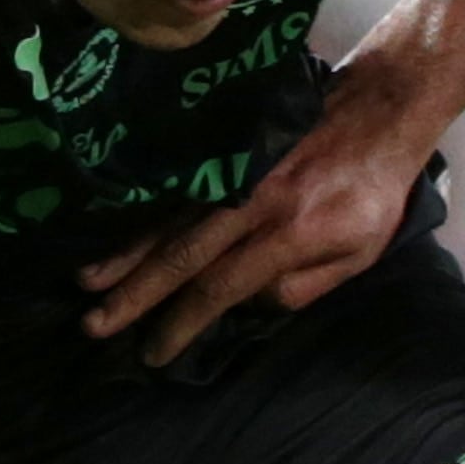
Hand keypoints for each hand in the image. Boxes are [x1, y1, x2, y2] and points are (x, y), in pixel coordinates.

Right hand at [80, 82, 425, 363]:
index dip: (182, 323)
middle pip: (181, 255)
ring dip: (124, 252)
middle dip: (135, 293)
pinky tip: (109, 225)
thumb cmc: (374, 192)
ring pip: (168, 217)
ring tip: (86, 280)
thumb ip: (302, 286)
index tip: (153, 352)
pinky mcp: (227, 148)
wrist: (379, 111)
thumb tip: (245, 304)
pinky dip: (141, 209)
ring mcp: (234, 171)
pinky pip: (176, 185)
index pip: (220, 288)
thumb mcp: (358, 254)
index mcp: (287, 235)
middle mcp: (251, 203)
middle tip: (94, 324)